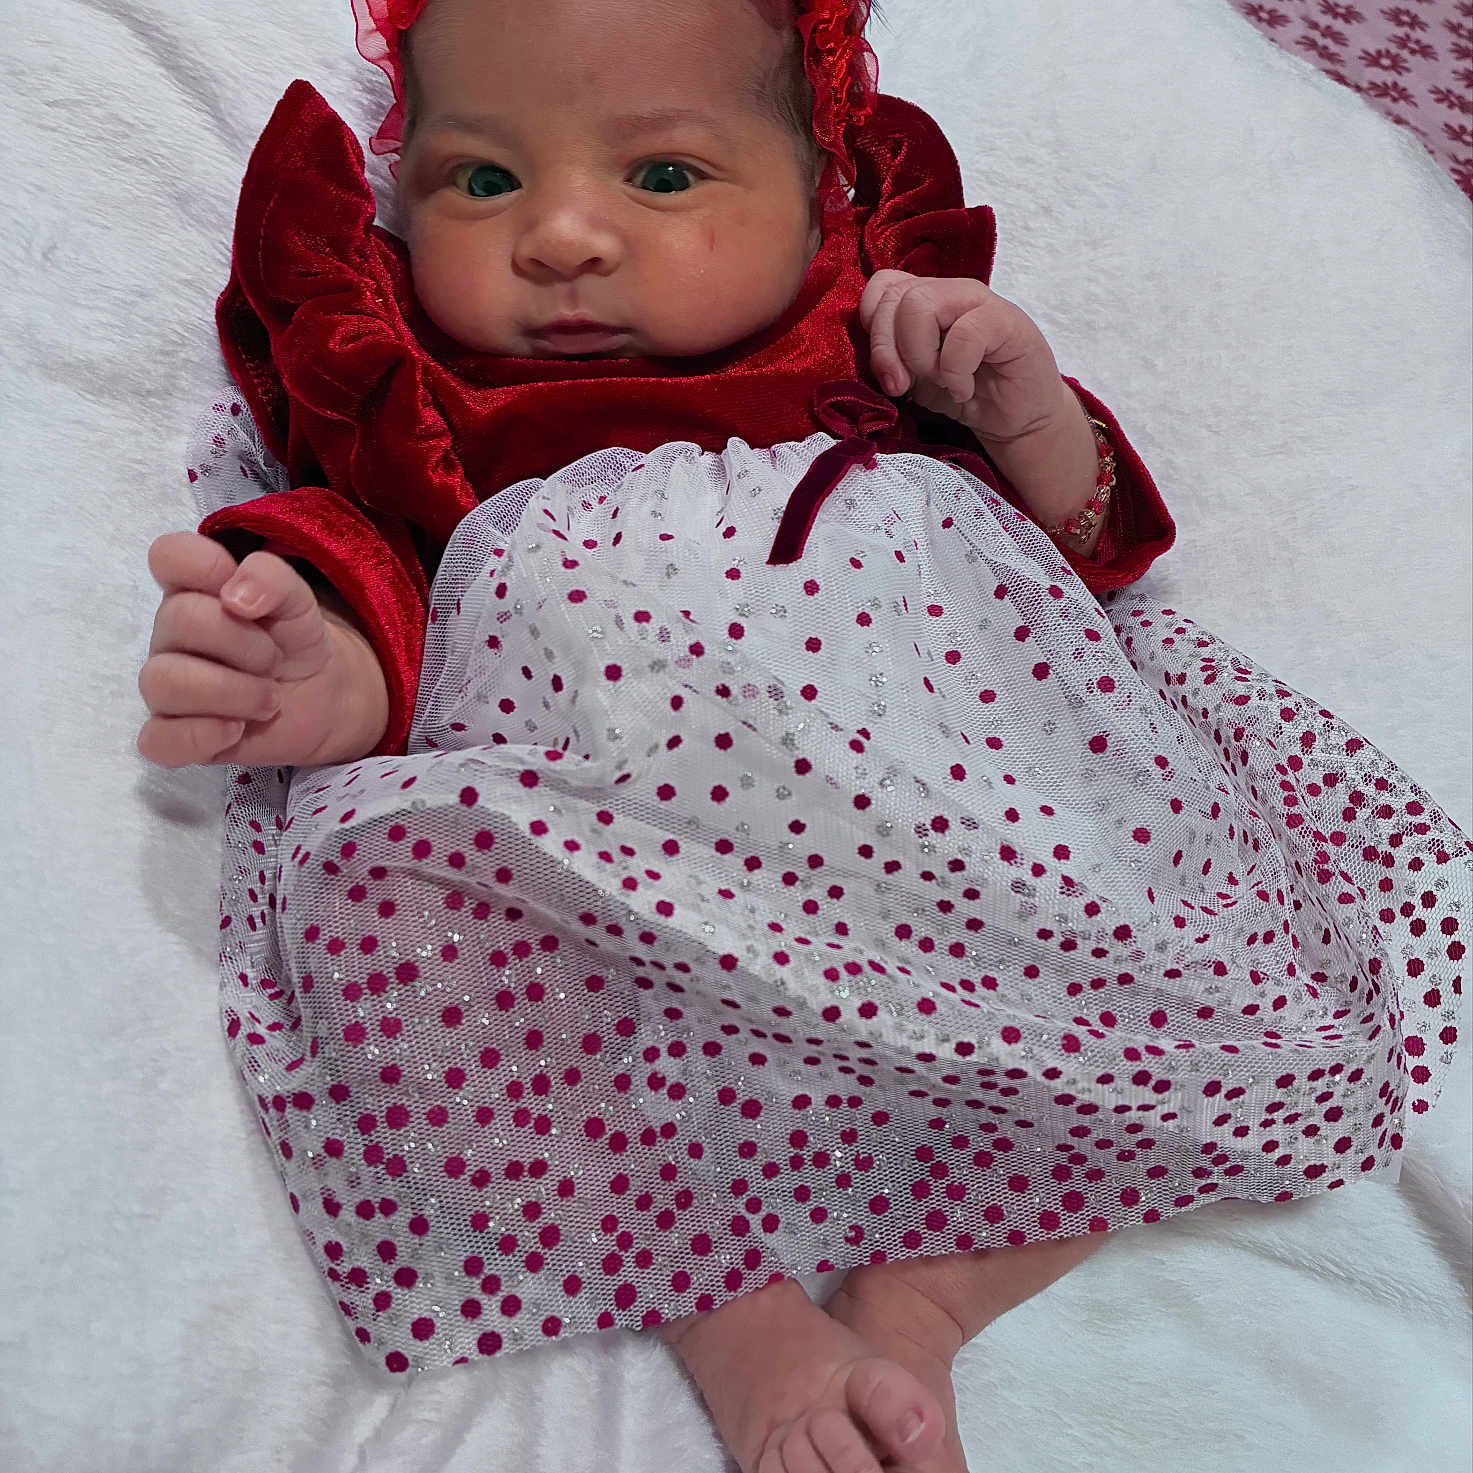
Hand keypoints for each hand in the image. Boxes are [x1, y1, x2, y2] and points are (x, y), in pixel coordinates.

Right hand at [137, 532, 387, 767]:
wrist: (321, 695)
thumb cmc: (295, 640)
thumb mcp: (300, 600)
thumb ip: (273, 578)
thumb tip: (236, 595)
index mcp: (195, 590)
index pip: (168, 556)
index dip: (205, 567)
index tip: (247, 599)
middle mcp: (171, 634)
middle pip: (178, 619)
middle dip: (243, 642)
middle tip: (275, 660)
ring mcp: (167, 685)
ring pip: (162, 682)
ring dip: (231, 691)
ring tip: (269, 700)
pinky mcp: (173, 735)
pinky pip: (157, 740)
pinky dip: (200, 736)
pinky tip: (236, 729)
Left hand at [860, 270, 1076, 446]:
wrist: (1016, 419)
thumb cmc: (965, 393)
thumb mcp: (913, 376)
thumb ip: (889, 354)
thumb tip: (861, 352)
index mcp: (924, 298)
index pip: (881, 287)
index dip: (873, 327)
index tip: (884, 371)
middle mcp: (949, 292)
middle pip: (897, 297)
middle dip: (888, 350)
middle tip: (902, 386)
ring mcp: (978, 302)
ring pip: (921, 305)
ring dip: (921, 356)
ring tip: (939, 381)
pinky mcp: (1006, 322)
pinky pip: (964, 334)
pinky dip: (955, 371)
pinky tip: (964, 389)